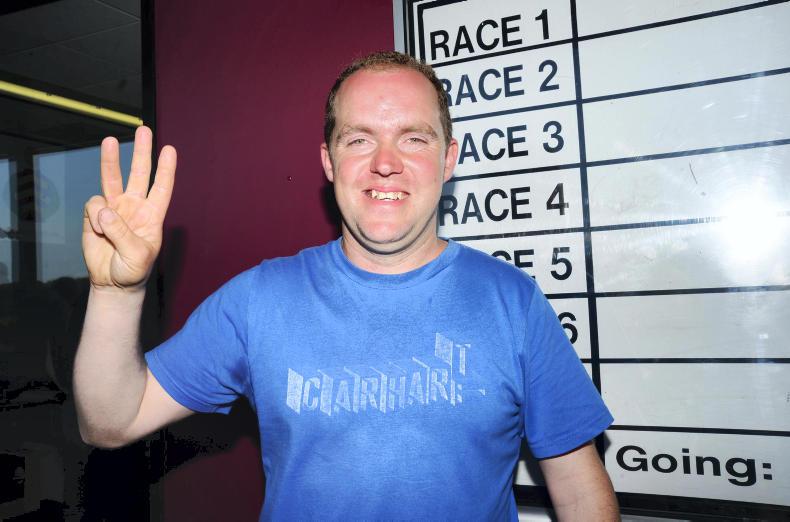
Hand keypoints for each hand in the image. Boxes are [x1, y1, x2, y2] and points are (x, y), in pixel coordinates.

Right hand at [82, 126, 175, 290]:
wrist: (113, 282)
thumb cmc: (133, 270)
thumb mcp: (137, 255)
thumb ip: (122, 233)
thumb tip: (105, 211)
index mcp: (152, 215)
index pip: (162, 187)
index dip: (166, 169)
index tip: (169, 149)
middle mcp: (134, 207)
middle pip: (139, 174)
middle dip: (141, 152)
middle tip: (144, 130)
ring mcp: (114, 209)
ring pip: (112, 178)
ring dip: (110, 160)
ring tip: (110, 141)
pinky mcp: (94, 215)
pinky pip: (93, 205)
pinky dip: (94, 217)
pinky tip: (98, 232)